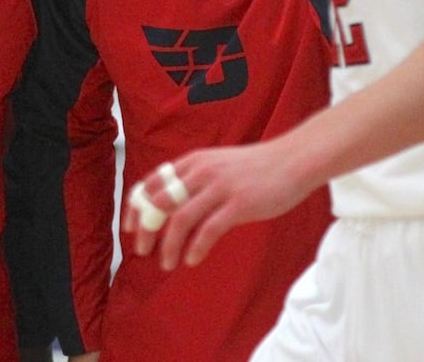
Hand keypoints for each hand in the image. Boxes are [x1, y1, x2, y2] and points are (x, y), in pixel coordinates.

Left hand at [122, 139, 313, 271]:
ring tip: (166, 263)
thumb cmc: (256, 166)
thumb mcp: (218, 164)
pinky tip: (191, 260)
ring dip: (168, 245)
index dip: (135, 208)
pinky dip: (195, 248)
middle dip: (146, 229)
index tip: (130, 228)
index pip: (151, 184)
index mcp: (192, 162)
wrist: (292, 160)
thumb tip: (173, 205)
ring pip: (180, 220)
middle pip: (159, 203)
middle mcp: (200, 172)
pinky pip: (208, 230)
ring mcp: (219, 187)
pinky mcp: (239, 204)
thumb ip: (195, 179)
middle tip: (143, 251)